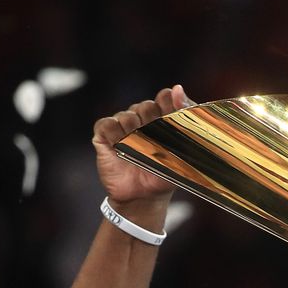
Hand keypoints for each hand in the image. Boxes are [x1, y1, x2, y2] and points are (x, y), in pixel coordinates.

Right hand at [91, 85, 190, 222]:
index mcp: (162, 121)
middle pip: (145, 106)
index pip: (166, 98)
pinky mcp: (103, 137)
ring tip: (136, 149)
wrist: (144, 198)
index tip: (170, 106)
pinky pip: (106, 124)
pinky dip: (113, 133)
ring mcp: (122, 128)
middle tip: (153, 140)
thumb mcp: (182, 151)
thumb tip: (178, 89)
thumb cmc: (164, 174)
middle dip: (151, 120)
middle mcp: (141, 120)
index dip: (168, 100)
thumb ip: (184, 119)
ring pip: (126, 115)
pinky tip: (118, 145)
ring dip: (132, 130)